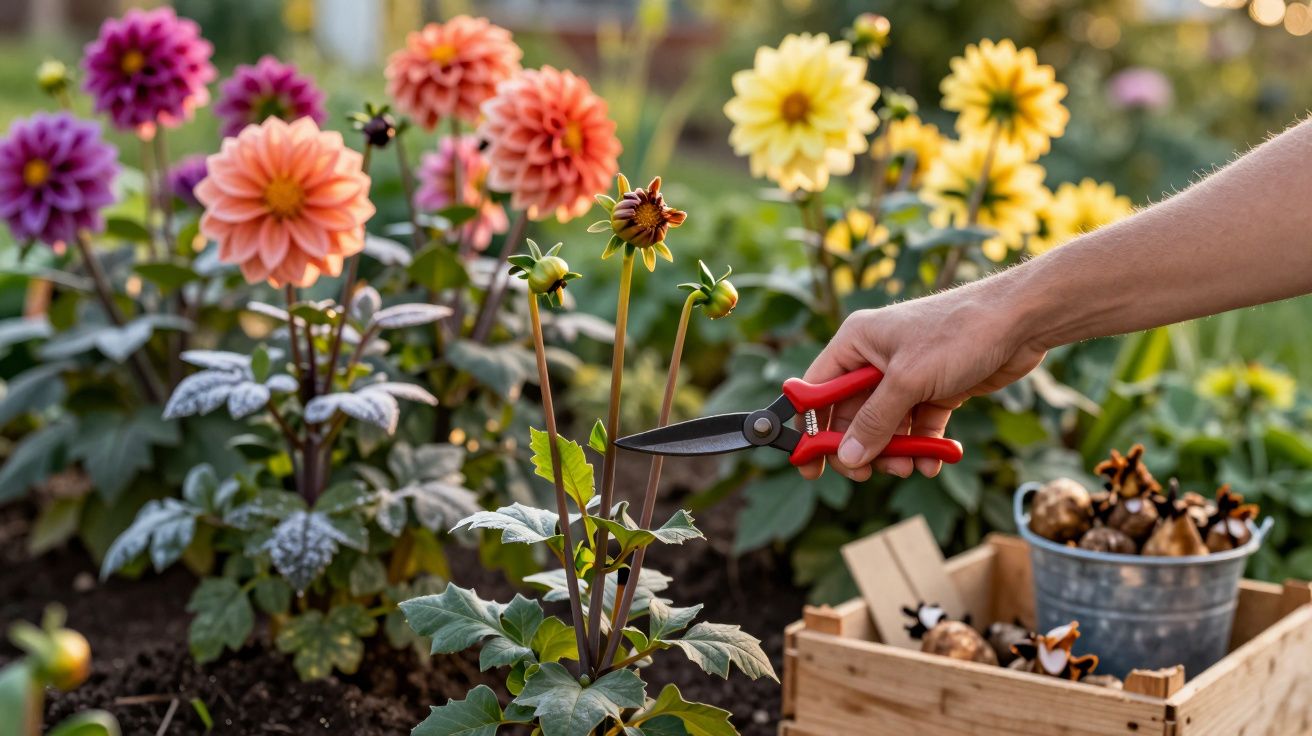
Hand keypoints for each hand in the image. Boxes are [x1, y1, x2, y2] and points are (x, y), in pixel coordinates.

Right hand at [799, 285, 1046, 480]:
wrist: (1022, 321)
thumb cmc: (960, 332)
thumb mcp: (909, 380)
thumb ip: (875, 421)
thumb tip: (848, 457)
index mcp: (856, 343)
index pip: (816, 391)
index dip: (810, 429)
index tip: (809, 466)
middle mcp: (875, 359)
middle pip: (851, 415)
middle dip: (861, 447)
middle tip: (868, 474)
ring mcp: (906, 375)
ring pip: (886, 426)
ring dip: (895, 452)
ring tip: (910, 466)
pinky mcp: (935, 389)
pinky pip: (918, 426)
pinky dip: (923, 445)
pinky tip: (933, 460)